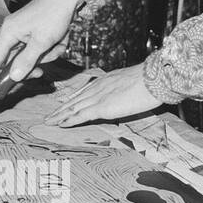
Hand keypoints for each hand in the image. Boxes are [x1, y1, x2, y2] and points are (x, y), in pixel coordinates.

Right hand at [0, 0, 80, 91]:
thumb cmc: (54, 14)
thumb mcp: (42, 41)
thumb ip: (27, 61)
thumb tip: (14, 77)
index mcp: (8, 32)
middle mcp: (12, 33)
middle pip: (14, 61)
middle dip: (31, 66)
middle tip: (40, 72)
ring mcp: (23, 33)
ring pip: (30, 56)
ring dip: (45, 56)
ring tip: (57, 46)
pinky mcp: (34, 33)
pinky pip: (38, 50)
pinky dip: (50, 49)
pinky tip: (59, 41)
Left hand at [45, 64, 163, 125]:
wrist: (153, 78)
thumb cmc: (149, 80)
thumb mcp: (131, 82)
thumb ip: (123, 88)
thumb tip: (125, 93)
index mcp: (104, 81)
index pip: (83, 91)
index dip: (71, 98)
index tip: (61, 101)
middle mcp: (97, 88)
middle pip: (74, 99)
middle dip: (60, 108)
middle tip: (49, 115)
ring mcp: (98, 97)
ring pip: (73, 107)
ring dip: (60, 115)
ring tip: (49, 121)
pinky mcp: (101, 107)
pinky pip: (81, 115)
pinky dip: (69, 120)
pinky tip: (61, 124)